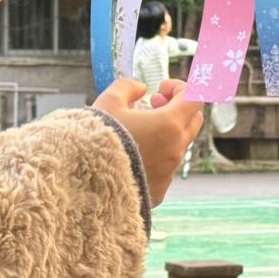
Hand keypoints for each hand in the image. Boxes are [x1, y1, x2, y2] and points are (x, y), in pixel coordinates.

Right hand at [94, 78, 203, 206]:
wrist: (84, 182)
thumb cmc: (96, 139)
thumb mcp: (108, 101)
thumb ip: (127, 87)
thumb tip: (140, 88)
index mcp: (169, 125)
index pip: (194, 98)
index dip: (179, 87)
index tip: (160, 87)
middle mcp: (175, 150)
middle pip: (193, 121)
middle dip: (177, 106)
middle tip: (153, 103)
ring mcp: (169, 172)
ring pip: (177, 144)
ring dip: (164, 131)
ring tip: (136, 128)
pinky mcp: (159, 190)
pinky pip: (164, 167)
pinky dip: (155, 154)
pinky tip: (131, 154)